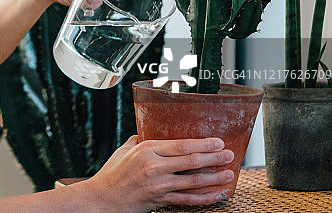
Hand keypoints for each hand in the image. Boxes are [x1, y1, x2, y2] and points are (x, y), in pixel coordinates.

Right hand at [79, 136, 234, 211]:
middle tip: (229, 154)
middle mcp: (154, 167)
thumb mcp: (124, 150)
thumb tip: (154, 131)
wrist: (103, 198)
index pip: (181, 145)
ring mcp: (158, 185)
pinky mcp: (160, 200)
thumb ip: (140, 140)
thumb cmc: (112, 173)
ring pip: (193, 181)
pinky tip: (216, 194)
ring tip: (228, 173)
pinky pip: (187, 200)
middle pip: (191, 161)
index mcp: (146, 150)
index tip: (217, 141)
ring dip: (214, 177)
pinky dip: (204, 198)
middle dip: (214, 158)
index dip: (202, 144)